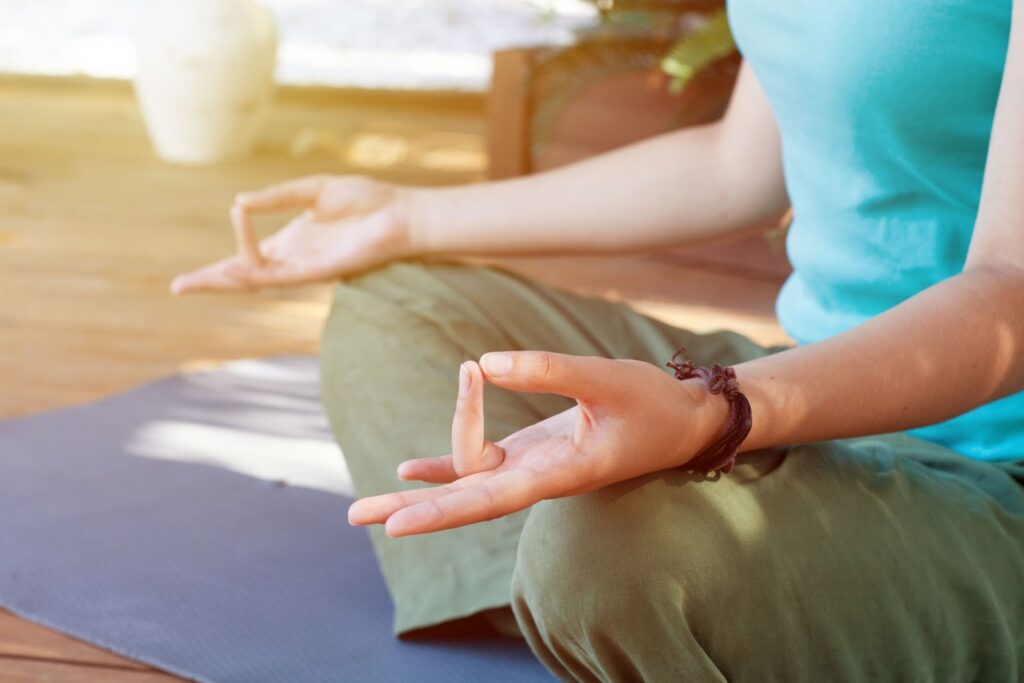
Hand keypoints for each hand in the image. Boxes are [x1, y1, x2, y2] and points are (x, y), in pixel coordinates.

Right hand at [171, 175, 416, 292]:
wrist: (399, 213)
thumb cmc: (367, 200)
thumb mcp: (313, 190)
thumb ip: (276, 197)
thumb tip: (239, 203)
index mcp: (291, 241)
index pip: (248, 255)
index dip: (223, 258)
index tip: (227, 218)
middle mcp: (293, 258)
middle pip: (243, 274)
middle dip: (212, 281)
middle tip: (178, 287)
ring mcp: (304, 267)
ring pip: (256, 280)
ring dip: (226, 279)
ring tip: (194, 283)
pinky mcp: (318, 271)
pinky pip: (280, 275)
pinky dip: (254, 271)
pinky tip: (233, 270)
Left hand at [348, 351, 727, 536]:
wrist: (681, 421)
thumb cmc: (654, 403)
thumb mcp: (607, 378)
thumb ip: (549, 370)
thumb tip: (484, 362)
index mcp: (561, 470)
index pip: (493, 495)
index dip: (445, 509)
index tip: (397, 525)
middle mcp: (540, 477)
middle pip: (467, 500)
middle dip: (413, 509)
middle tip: (356, 516)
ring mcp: (533, 466)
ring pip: (469, 481)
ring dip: (424, 487)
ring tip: (367, 503)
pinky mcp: (533, 453)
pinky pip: (482, 463)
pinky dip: (447, 464)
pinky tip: (410, 469)